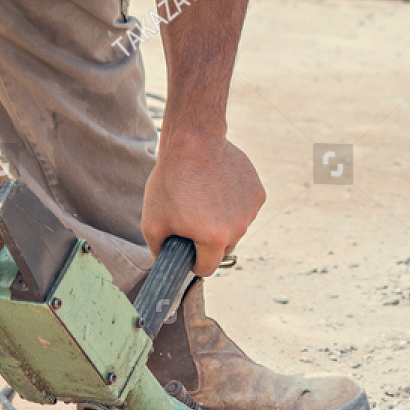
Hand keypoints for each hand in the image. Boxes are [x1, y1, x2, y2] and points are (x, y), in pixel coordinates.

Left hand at [141, 133, 264, 276]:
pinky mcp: (258, 194)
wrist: (194, 140)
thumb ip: (159, 250)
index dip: (193, 262)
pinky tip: (218, 187)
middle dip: (207, 241)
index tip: (187, 249)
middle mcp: (238, 229)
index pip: (207, 268)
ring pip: (235, 229)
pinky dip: (233, 204)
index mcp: (214, 239)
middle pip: (223, 249)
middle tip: (192, 217)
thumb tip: (166, 263)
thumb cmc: (170, 181)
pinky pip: (245, 210)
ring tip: (204, 197)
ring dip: (222, 222)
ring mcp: (251, 211)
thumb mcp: (151, 221)